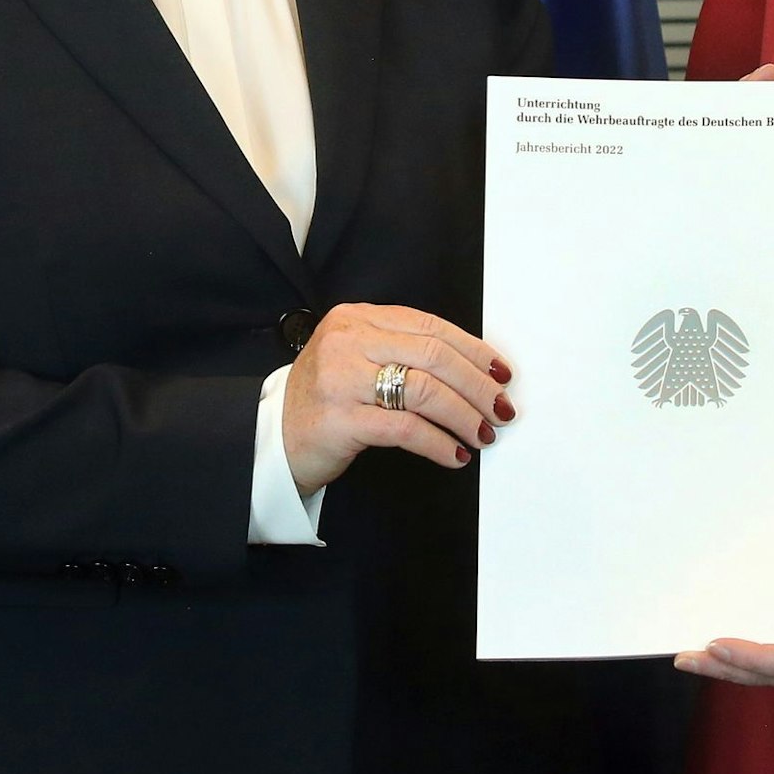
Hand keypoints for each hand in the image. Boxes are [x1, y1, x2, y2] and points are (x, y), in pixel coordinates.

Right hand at [281, 303, 514, 492]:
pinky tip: (454, 454)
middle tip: (500, 407)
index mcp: (357, 318)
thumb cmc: (326, 398)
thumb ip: (402, 350)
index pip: (430, 327)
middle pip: (433, 355)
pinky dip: (438, 442)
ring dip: (464, 414)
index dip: (473, 350)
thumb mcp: (358, 358)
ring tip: (482, 433)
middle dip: (476, 384)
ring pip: (424, 390)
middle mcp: (347, 342)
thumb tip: (473, 368)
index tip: (500, 371)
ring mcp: (341, 380)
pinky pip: (405, 428)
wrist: (273, 438)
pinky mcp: (340, 421)